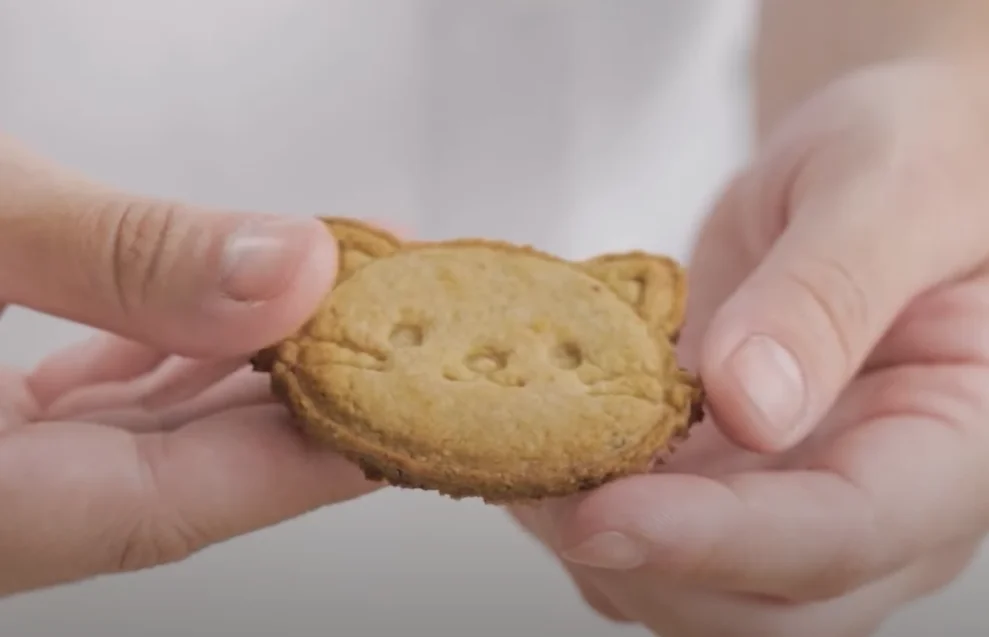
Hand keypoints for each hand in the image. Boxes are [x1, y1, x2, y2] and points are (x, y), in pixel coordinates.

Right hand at [0, 137, 379, 594]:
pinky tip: (214, 310)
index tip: (402, 415)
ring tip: (323, 302)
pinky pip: (86, 405)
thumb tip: (288, 271)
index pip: (163, 510)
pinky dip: (159, 353)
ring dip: (234, 370)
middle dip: (287, 399)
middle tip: (384, 329)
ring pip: (132, 440)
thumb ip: (118, 254)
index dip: (299, 465)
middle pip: (166, 478)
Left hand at [514, 58, 988, 635]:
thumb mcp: (890, 190)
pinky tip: (542, 436)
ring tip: (525, 452)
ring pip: (694, 592)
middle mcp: (879, 502)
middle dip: (644, 562)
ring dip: (599, 542)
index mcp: (954, 443)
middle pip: (764, 604)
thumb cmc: (920, 156)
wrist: (877, 170)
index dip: (719, 540)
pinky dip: (585, 503)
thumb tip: (749, 405)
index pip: (846, 533)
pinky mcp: (728, 481)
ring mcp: (796, 498)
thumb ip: (830, 293)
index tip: (605, 515)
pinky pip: (653, 534)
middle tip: (539, 476)